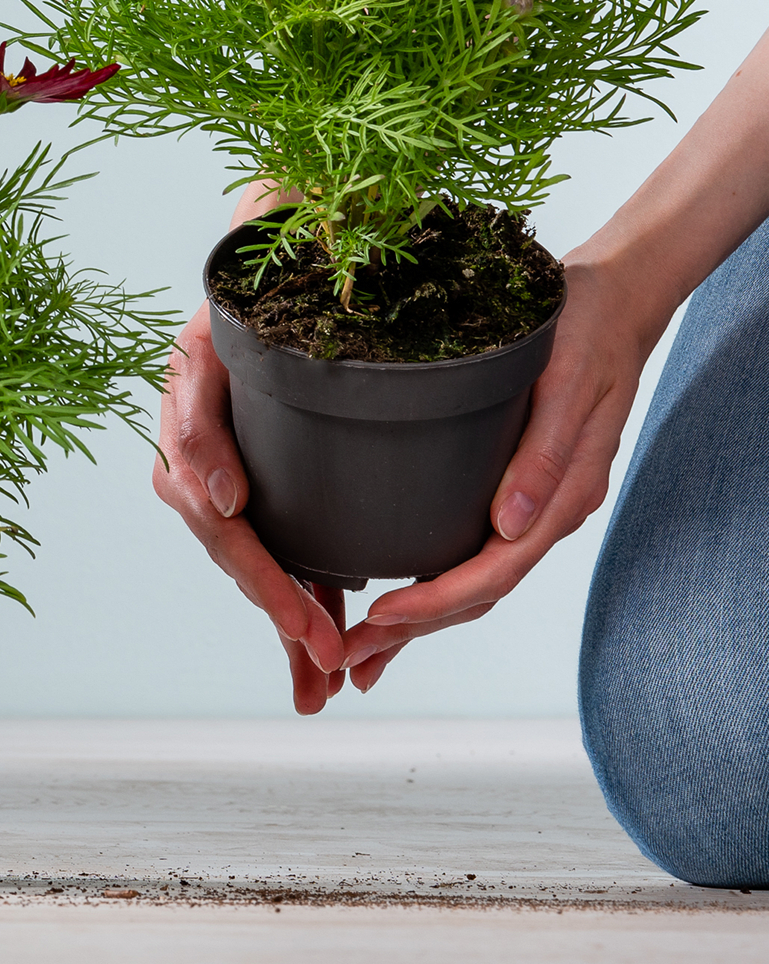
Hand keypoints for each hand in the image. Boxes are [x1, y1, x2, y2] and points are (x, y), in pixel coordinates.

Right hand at [153, 297, 346, 711]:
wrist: (259, 279)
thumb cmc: (236, 309)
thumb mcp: (204, 351)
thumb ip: (197, 423)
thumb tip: (219, 501)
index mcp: (186, 449)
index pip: (225, 531)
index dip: (264, 582)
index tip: (304, 624)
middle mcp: (203, 476)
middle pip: (244, 564)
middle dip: (285, 622)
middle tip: (328, 670)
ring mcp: (228, 488)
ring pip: (260, 572)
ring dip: (290, 630)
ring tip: (321, 687)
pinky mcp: (258, 492)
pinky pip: (277, 554)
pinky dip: (298, 602)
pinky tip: (320, 646)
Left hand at [340, 249, 655, 688]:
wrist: (613, 300)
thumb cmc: (585, 332)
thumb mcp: (566, 385)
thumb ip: (542, 457)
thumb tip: (510, 526)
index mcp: (562, 496)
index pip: (492, 573)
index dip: (434, 602)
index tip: (381, 618)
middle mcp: (548, 511)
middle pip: (477, 593)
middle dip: (413, 632)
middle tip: (350, 662)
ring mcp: (535, 504)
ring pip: (475, 582)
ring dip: (420, 621)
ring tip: (362, 649)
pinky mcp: (517, 487)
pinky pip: (476, 552)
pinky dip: (437, 584)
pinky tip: (399, 596)